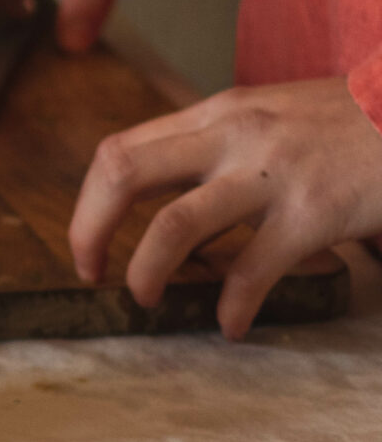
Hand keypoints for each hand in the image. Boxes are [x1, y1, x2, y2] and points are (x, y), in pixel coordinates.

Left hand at [71, 77, 381, 337]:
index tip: (88, 244)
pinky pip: (253, 269)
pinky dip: (233, 306)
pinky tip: (231, 326)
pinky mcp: (314, 212)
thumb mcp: (272, 117)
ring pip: (173, 224)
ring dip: (146, 271)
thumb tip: (171, 192)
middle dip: (90, 230)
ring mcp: (271, 173)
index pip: (121, 151)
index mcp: (216, 116)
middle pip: (122, 175)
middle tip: (91, 272)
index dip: (88, 203)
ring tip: (146, 299)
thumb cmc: (353, 124)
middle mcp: (232, 136)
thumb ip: (221, 145)